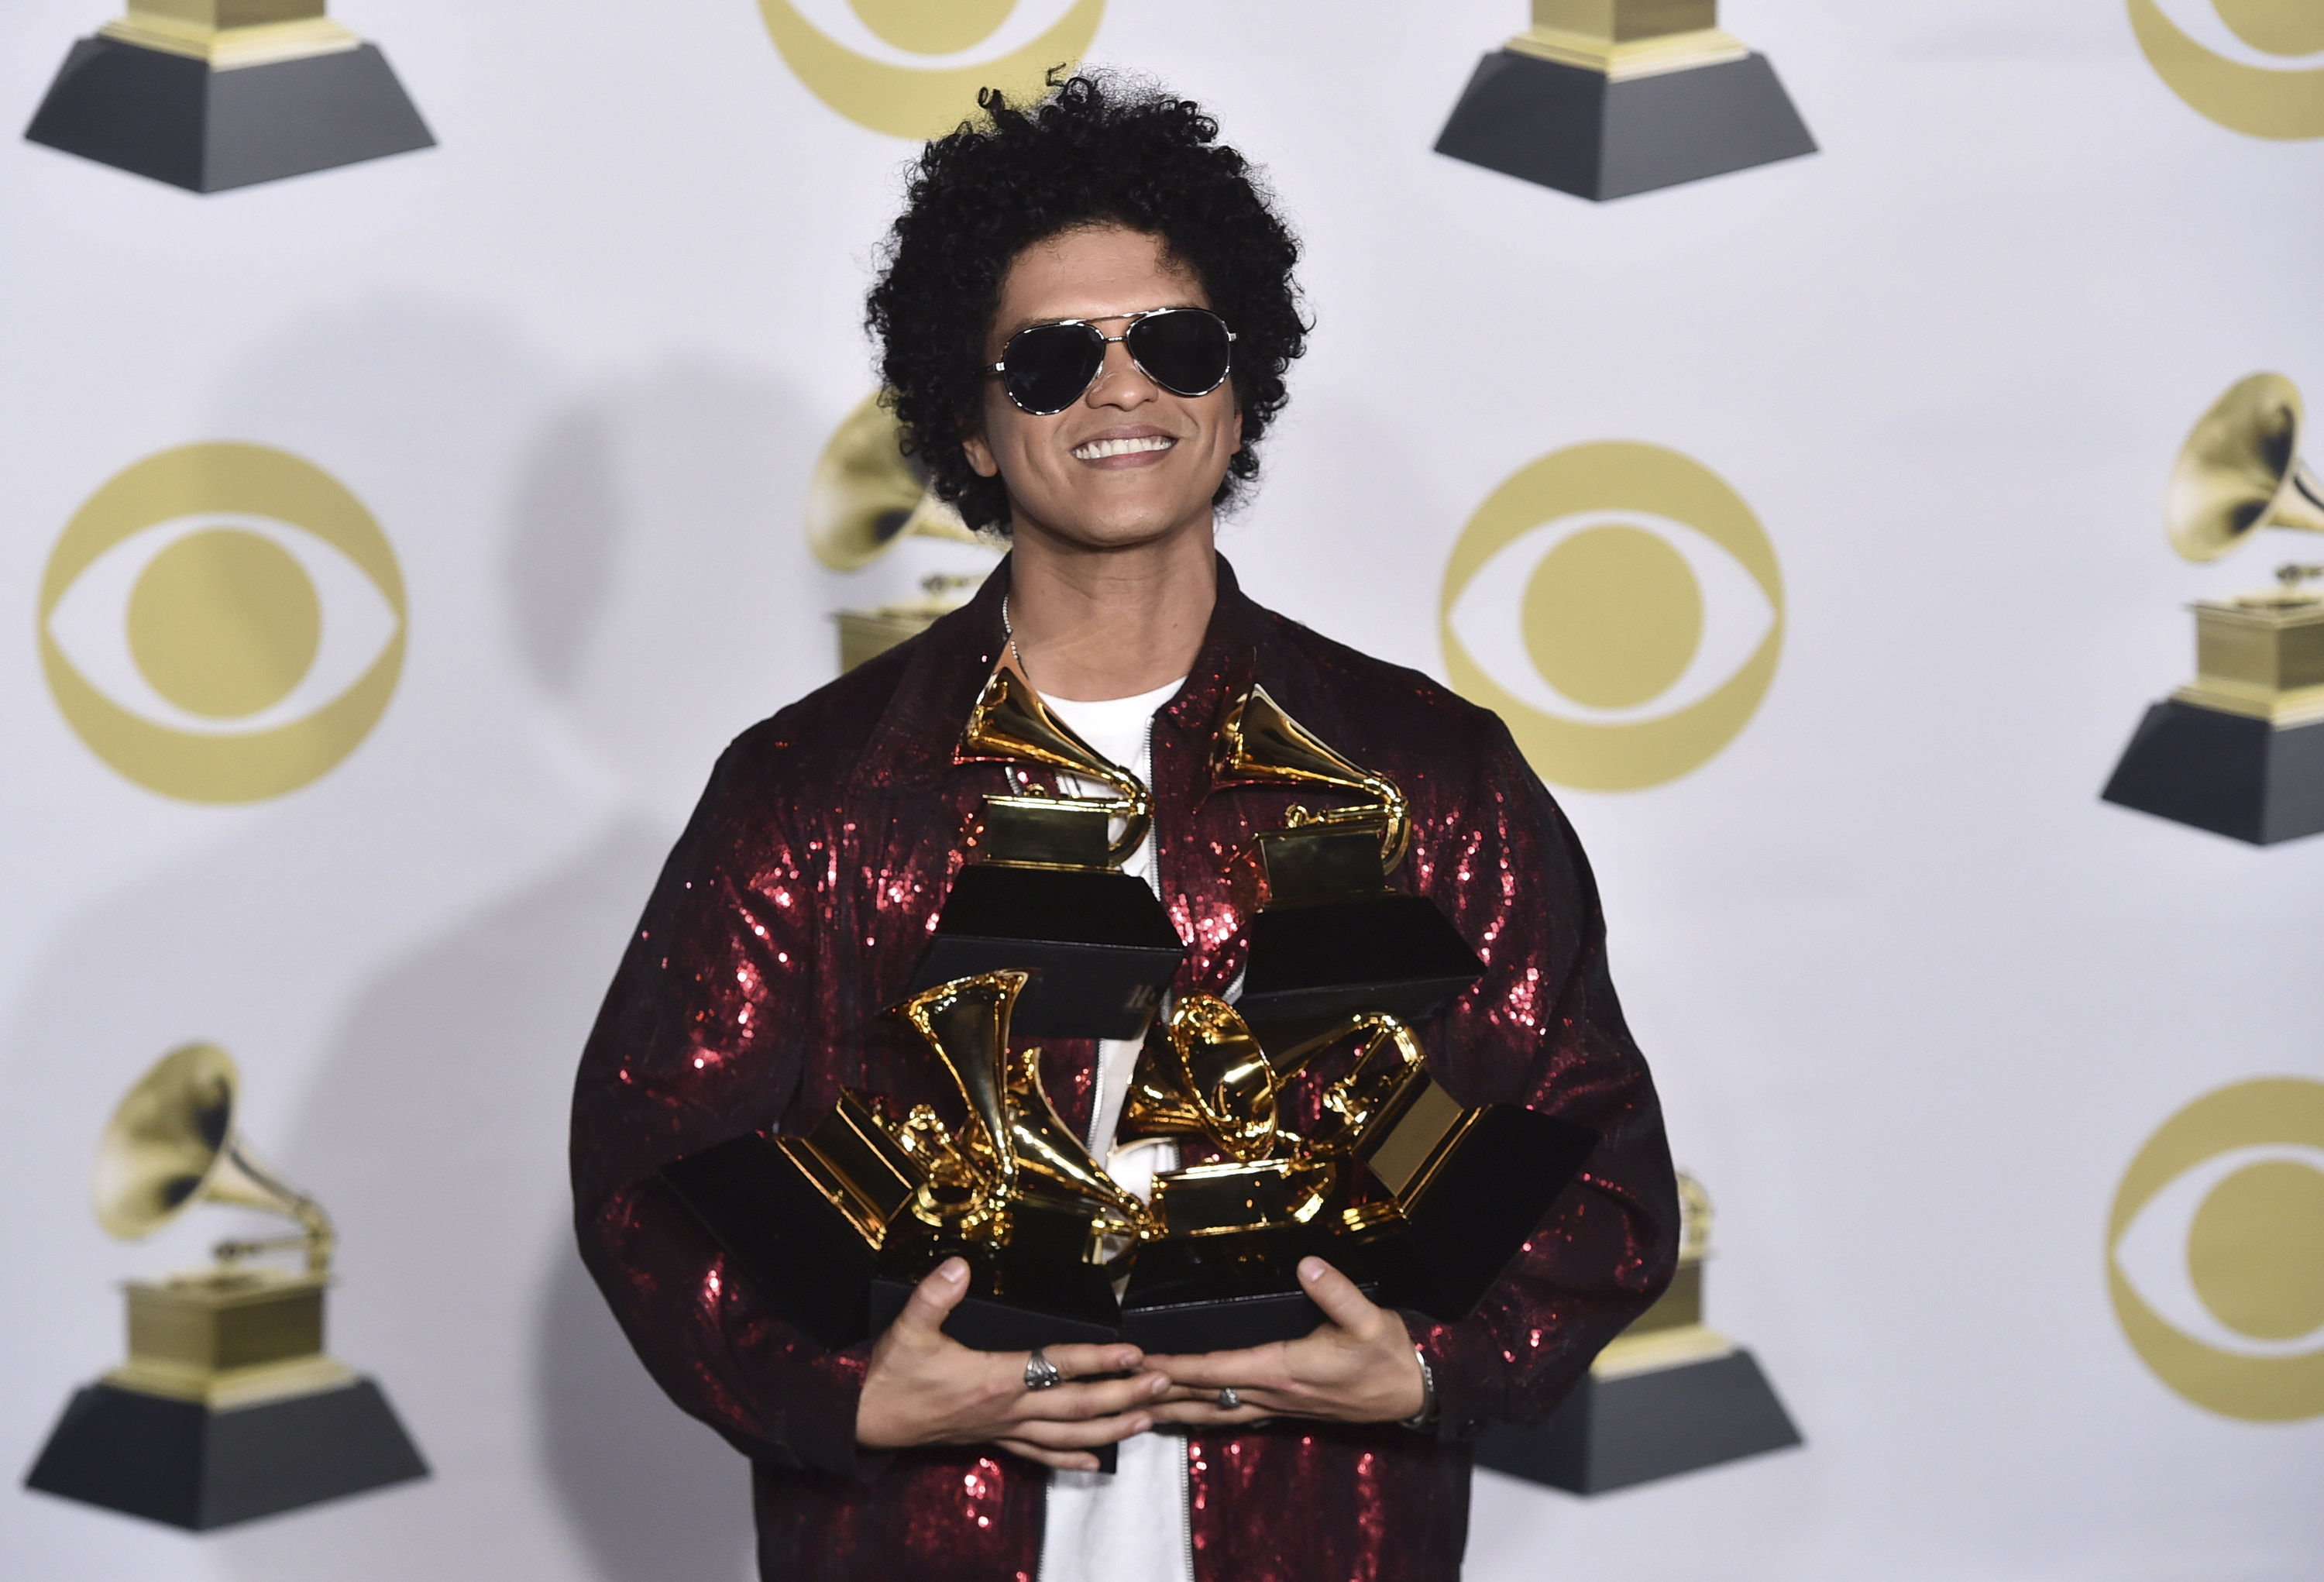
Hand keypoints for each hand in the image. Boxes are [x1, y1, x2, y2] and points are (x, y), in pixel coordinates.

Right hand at [855, 1258, 1171, 1470]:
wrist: (864, 1420)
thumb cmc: (889, 1375)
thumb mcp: (907, 1328)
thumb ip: (935, 1295)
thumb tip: (958, 1264)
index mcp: (992, 1379)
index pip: (1056, 1365)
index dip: (1096, 1358)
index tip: (1131, 1351)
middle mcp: (1006, 1409)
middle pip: (1076, 1406)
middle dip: (1123, 1394)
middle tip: (1161, 1382)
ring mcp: (1003, 1429)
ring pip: (1068, 1435)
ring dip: (1111, 1428)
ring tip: (1148, 1419)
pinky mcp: (994, 1439)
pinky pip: (1041, 1455)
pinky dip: (1072, 1458)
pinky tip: (1097, 1462)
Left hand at [1144, 1257, 1426, 1427]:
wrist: (1415, 1391)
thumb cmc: (1389, 1355)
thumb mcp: (1368, 1319)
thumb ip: (1336, 1292)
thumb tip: (1307, 1264)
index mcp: (1285, 1370)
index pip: (1216, 1370)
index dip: (1176, 1368)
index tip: (1142, 1363)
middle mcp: (1274, 1393)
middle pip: (1204, 1397)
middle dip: (1160, 1394)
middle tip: (1118, 1391)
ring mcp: (1279, 1406)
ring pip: (1215, 1412)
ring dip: (1176, 1409)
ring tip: (1138, 1408)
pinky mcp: (1287, 1408)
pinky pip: (1233, 1414)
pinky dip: (1205, 1412)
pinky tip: (1191, 1412)